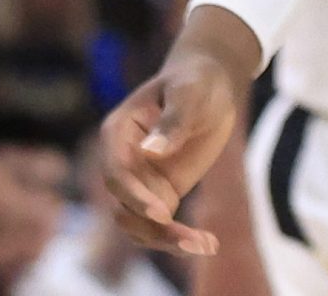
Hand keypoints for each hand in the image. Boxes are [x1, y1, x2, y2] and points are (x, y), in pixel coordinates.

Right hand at [98, 10, 257, 254]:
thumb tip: (151, 151)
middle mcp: (121, 161)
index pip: (117, 173)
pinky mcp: (160, 192)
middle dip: (154, 227)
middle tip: (191, 241)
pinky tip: (208, 244)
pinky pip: (160, 224)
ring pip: (138, 223)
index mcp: (117, 133)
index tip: (164, 212)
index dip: (135, 196)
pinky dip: (178, 237)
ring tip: (205, 246)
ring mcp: (139, 181)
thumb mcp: (190, 93)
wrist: (210, 83)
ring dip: (166, 240)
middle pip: (124, 206)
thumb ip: (173, 121)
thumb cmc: (196, 81)